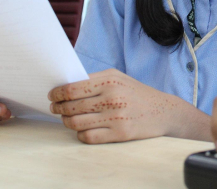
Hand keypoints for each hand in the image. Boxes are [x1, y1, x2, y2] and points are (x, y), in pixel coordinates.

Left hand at [49, 69, 182, 143]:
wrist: (164, 111)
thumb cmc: (136, 93)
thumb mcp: (118, 78)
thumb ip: (94, 80)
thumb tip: (65, 86)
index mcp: (110, 81)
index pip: (72, 89)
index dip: (57, 93)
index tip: (52, 96)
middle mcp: (112, 98)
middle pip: (70, 107)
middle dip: (58, 109)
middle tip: (56, 108)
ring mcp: (115, 117)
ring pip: (75, 123)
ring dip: (67, 122)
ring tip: (68, 119)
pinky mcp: (119, 134)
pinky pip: (87, 137)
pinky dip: (81, 134)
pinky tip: (83, 129)